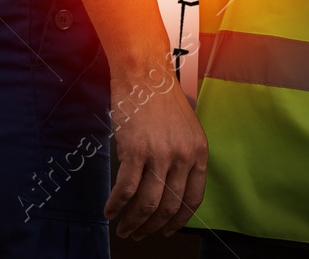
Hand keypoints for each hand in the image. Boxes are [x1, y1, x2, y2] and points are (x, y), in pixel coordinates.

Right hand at [103, 72, 208, 239]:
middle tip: (139, 234)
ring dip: (134, 223)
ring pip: (147, 204)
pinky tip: (110, 211)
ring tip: (124, 229)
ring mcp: (160, 154)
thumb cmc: (161, 99)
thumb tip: (170, 189)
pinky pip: (125, 190)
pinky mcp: (135, 151)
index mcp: (199, 151)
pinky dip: (116, 206)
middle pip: (169, 206)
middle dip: (153, 227)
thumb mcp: (186, 129)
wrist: (144, 74)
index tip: (167, 230)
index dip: (178, 220)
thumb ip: (184, 157)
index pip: (193, 198)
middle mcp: (183, 156)